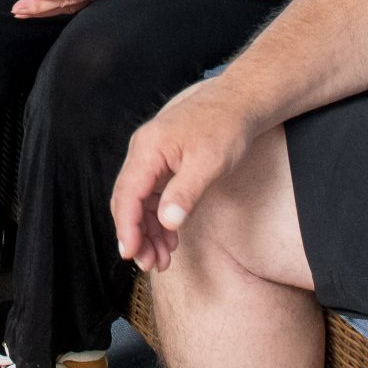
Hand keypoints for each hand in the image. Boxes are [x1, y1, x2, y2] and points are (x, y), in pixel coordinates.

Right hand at [111, 78, 260, 272]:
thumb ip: (185, 193)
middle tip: (150, 265)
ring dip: (148, 231)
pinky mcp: (163, 163)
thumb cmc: (226, 128)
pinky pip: (153, 195)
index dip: (126, 227)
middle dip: (137, 235)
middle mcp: (143, 152)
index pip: (127, 194)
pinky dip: (159, 219)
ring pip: (140, 201)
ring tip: (161, 259)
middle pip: (128, 200)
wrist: (240, 102)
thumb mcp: (209, 163)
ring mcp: (152, 157)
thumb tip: (167, 222)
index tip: (131, 255)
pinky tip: (170, 239)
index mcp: (148, 149)